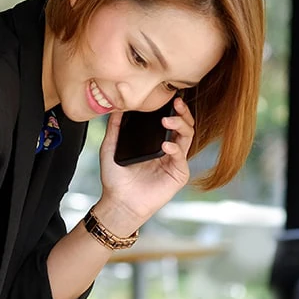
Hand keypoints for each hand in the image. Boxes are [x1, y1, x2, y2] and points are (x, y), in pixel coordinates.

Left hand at [98, 95, 195, 229]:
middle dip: (182, 113)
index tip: (169, 96)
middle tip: (176, 103)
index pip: (171, 121)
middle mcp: (169, 151)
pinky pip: (182, 157)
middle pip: (184, 126)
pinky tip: (166, 145)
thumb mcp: (110, 148)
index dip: (173, 108)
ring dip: (181, 125)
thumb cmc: (115, 179)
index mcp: (156, 143)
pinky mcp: (178, 175)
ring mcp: (175, 162)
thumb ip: (114, 128)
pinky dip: (175, 148)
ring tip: (167, 121)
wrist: (118, 203)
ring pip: (187, 137)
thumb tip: (117, 107)